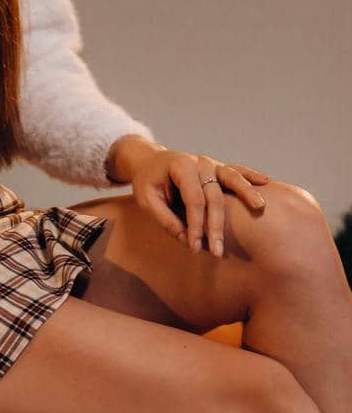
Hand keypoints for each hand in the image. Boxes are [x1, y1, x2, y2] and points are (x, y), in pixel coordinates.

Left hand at [130, 150, 269, 257]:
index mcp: (181, 166)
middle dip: (216, 226)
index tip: (194, 248)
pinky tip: (266, 182)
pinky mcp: (218, 168)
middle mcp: (200, 162)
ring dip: (246, 194)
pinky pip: (237, 171)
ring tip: (259, 207)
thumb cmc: (148, 182)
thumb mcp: (146, 199)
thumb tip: (185, 239)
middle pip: (214, 196)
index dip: (195, 225)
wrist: (150, 161)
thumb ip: (164, 218)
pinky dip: (250, 176)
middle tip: (217, 252)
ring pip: (232, 178)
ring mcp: (211, 163)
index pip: (193, 200)